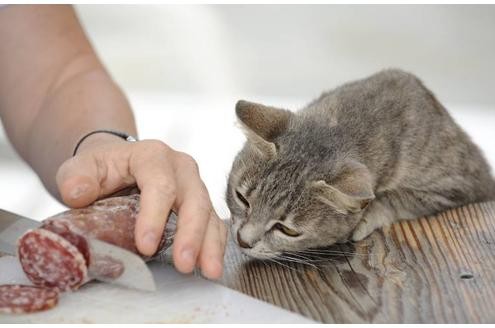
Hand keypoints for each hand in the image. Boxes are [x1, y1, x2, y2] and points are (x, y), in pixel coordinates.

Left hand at [54, 133, 226, 278]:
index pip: (160, 184)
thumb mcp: (81, 166)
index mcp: (152, 156)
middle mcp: (181, 168)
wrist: (119, 165)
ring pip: (209, 213)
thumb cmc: (102, 168)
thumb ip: (76, 177)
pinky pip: (214, 224)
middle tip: (184, 264)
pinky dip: (214, 245)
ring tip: (209, 271)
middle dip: (191, 234)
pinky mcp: (201, 204)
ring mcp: (194, 186)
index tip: (146, 246)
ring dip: (210, 244)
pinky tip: (210, 266)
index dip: (155, 215)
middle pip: (194, 199)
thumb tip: (78, 194)